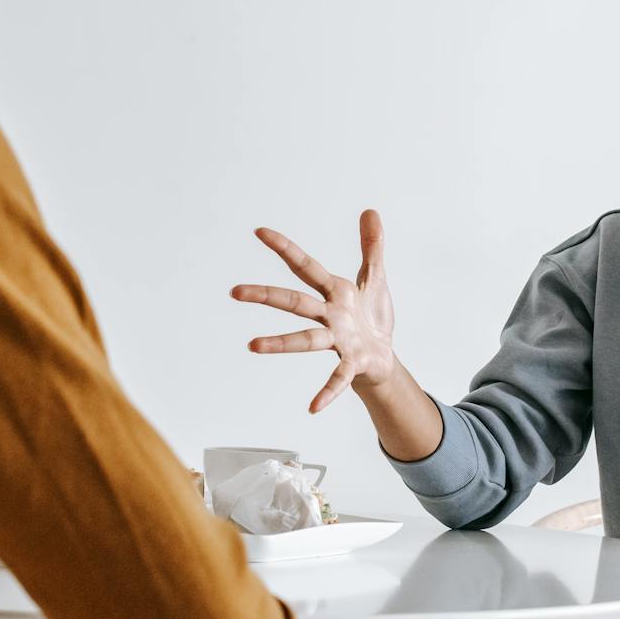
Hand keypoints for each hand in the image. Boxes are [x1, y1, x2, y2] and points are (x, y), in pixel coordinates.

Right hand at [231, 210, 395, 413]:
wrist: (385, 357)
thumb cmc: (373, 318)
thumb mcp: (375, 278)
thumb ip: (371, 246)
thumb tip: (371, 211)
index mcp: (334, 292)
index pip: (306, 266)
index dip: (285, 248)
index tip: (259, 232)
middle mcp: (329, 316)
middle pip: (295, 302)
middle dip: (266, 295)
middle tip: (234, 292)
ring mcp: (337, 340)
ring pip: (307, 339)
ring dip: (281, 343)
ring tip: (253, 345)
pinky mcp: (352, 363)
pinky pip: (338, 378)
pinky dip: (327, 392)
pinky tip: (314, 407)